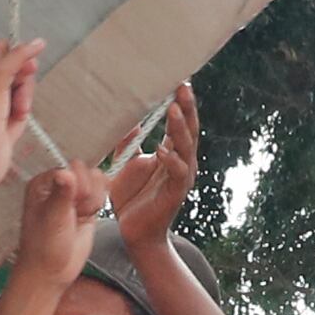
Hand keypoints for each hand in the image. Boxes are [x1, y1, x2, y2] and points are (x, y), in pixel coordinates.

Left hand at [13, 164, 107, 290]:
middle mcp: (58, 185)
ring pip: (97, 181)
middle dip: (87, 193)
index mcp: (43, 183)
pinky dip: (99, 204)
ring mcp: (73, 194)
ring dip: (94, 200)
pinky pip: (101, 193)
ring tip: (80, 215)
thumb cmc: (44, 247)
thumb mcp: (53, 219)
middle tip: (77, 211)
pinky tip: (87, 217)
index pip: (71, 167)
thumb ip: (62, 194)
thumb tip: (66, 172)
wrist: (52, 271)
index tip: (74, 202)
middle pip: (87, 171)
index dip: (79, 183)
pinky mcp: (85, 205)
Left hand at [108, 81, 201, 260]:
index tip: (178, 81)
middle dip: (187, 108)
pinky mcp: (175, 193)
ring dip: (179, 129)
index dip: (181, 103)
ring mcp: (181, 177)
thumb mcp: (125, 163)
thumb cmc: (131, 197)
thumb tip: (129, 117)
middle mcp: (181, 161)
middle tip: (182, 87)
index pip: (180, 122)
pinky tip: (161, 150)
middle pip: (189, 130)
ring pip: (185, 148)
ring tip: (174, 109)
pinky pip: (176, 174)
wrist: (135, 232)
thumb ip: (128, 142)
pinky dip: (171, 161)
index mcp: (171, 151)